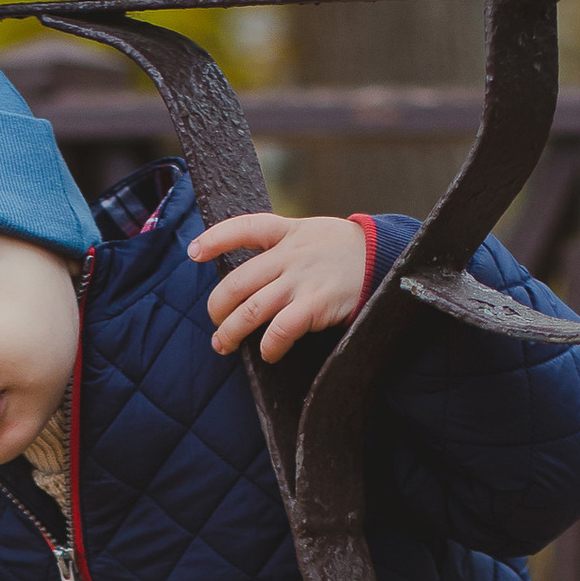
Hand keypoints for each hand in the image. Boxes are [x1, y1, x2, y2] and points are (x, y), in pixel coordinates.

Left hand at [190, 211, 370, 359]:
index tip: (194, 253)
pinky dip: (269, 346)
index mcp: (288, 231)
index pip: (244, 228)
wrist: (385, 258)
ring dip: (231, 332)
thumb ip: (283, 246)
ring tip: (224, 344)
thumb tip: (253, 275)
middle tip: (215, 322)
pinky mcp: (316, 304)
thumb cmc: (345, 251)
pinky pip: (281, 330)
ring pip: (251, 310)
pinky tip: (268, 353)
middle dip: (217, 307)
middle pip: (237, 281)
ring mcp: (301, 280)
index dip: (215, 239)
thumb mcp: (313, 233)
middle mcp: (289, 255)